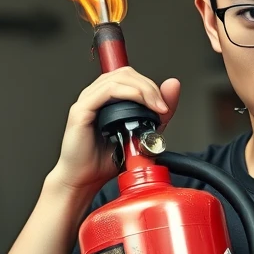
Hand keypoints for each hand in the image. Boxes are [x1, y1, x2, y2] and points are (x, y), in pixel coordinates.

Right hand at [48, 67, 180, 193]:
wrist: (86, 180)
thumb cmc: (107, 160)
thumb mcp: (143, 135)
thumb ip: (158, 115)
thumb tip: (173, 90)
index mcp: (109, 99)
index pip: (131, 77)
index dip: (151, 85)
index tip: (166, 105)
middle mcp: (97, 96)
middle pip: (126, 74)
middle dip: (150, 86)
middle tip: (163, 106)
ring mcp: (87, 101)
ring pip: (117, 78)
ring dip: (143, 89)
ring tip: (157, 107)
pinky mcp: (81, 111)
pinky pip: (106, 92)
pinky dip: (128, 93)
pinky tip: (141, 104)